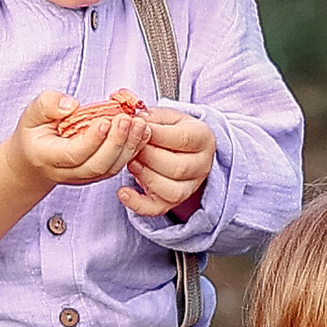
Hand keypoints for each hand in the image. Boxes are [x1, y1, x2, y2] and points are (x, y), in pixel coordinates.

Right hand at [9, 90, 143, 191]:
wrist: (34, 160)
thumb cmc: (34, 135)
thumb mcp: (32, 114)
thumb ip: (47, 105)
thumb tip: (70, 105)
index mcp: (48, 157)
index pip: (74, 154)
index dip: (92, 139)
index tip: (105, 121)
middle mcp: (68, 172)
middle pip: (97, 165)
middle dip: (116, 142)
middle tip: (127, 119)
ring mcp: (85, 176)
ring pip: (111, 168)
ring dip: (129, 146)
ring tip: (139, 124)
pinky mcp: (99, 172)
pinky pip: (118, 165)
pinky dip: (133, 149)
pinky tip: (142, 132)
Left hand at [118, 103, 214, 220]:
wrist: (182, 148)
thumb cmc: (172, 129)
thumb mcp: (166, 117)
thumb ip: (153, 118)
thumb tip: (136, 121)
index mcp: (203, 139)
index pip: (182, 140)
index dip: (156, 135)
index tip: (138, 127)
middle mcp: (202, 166)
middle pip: (177, 168)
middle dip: (149, 157)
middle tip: (132, 147)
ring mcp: (190, 187)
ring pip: (171, 191)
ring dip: (146, 177)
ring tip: (130, 163)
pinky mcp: (173, 202)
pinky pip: (157, 209)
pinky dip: (138, 204)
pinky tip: (123, 192)